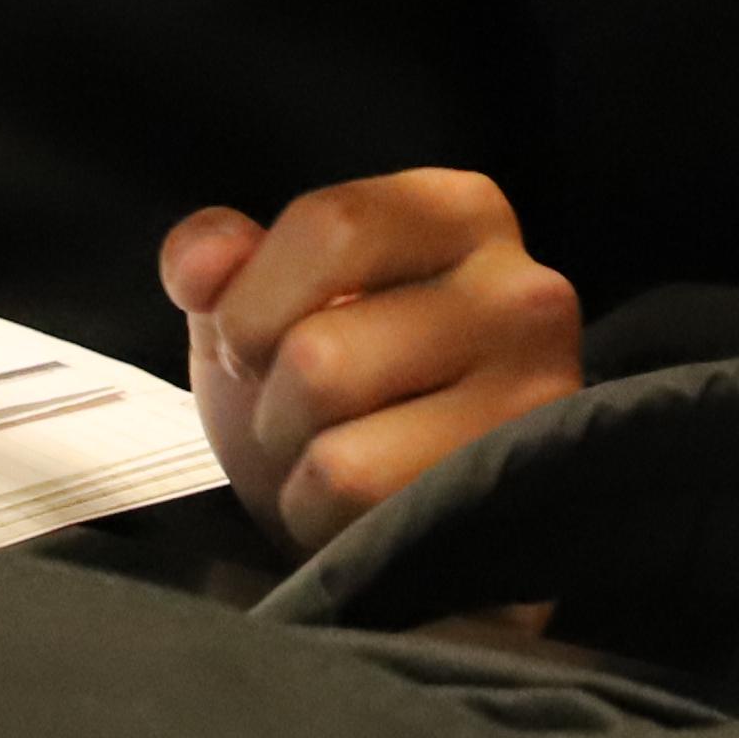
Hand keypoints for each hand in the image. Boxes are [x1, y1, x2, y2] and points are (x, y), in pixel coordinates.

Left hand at [167, 171, 583, 556]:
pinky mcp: (518, 503)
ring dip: (299, 473)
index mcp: (462, 214)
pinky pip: (367, 519)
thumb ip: (216, 256)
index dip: (250, 304)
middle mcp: (525, 295)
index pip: (331, 227)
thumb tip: (201, 270)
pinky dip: (325, 522)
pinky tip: (363, 512)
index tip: (249, 343)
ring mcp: (537, 405)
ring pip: (340, 451)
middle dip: (272, 406)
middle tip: (302, 418)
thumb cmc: (330, 383)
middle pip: (320, 353)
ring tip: (334, 462)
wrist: (393, 517)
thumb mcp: (260, 298)